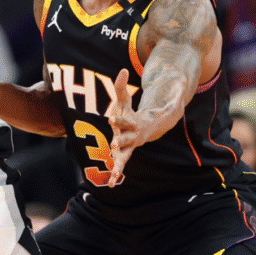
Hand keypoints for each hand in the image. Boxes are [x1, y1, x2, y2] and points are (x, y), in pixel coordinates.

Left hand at [106, 69, 141, 187]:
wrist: (144, 128)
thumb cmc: (131, 112)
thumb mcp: (125, 100)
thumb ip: (122, 86)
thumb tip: (122, 70)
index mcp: (131, 123)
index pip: (124, 121)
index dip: (119, 120)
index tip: (111, 120)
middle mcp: (130, 137)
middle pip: (125, 140)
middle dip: (120, 142)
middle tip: (113, 145)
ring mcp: (127, 147)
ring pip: (123, 157)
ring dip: (118, 166)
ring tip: (114, 176)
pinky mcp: (122, 155)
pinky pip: (120, 166)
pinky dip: (116, 174)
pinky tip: (111, 184)